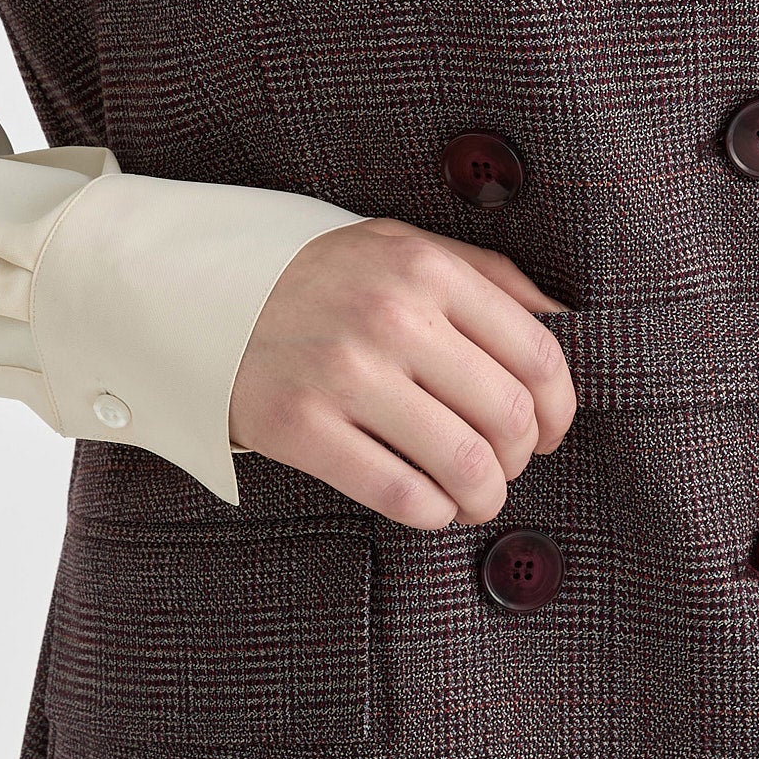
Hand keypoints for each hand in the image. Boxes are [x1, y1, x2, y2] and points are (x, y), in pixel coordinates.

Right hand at [227, 218, 575, 528]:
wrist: (197, 294)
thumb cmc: (318, 277)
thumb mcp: (400, 245)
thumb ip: (485, 274)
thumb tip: (561, 318)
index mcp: (426, 268)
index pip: (536, 354)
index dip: (560, 409)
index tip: (552, 431)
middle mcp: (391, 316)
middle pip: (508, 416)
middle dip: (523, 457)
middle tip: (506, 465)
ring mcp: (344, 374)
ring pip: (463, 464)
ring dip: (483, 496)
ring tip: (474, 496)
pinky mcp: (300, 427)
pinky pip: (402, 495)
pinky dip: (433, 513)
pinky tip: (430, 506)